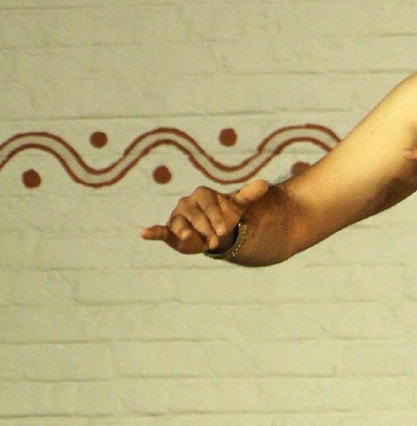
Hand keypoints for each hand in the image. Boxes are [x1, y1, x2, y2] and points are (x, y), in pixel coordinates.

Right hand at [139, 177, 269, 254]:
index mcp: (203, 194)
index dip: (215, 217)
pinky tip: (143, 233)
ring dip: (187, 232)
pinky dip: (152, 232)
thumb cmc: (225, 217)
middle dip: (205, 228)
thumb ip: (248, 195)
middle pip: (196, 216)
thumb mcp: (237, 207)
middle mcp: (187, 203)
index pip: (208, 205)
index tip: (224, 231)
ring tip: (192, 239)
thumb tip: (265, 184)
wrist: (215, 233)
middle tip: (215, 241)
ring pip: (181, 224)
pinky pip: (160, 230)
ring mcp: (178, 216)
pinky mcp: (170, 230)